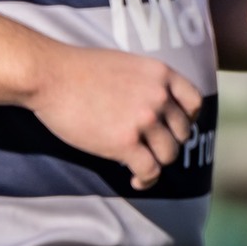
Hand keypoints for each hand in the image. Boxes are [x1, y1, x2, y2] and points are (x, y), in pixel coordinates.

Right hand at [25, 44, 202, 191]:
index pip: (194, 102)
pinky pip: (150, 171)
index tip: (172, 128)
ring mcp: (144, 120)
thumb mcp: (127, 64)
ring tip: (143, 167)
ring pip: (169, 154)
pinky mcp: (124, 143)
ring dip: (157, 163)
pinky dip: (146, 180)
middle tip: (151, 150)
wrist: (51, 76)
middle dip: (168, 144)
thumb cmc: (81, 69)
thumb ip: (148, 83)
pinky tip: (136, 181)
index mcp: (161, 74)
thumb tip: (157, 105)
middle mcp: (159, 96)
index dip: (187, 119)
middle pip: (183, 132)